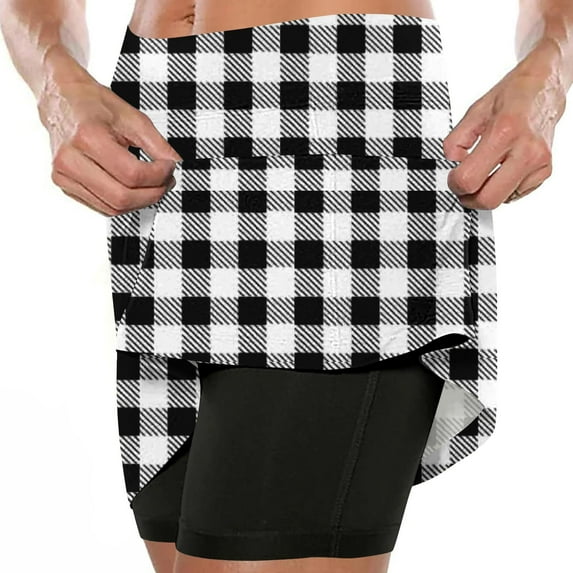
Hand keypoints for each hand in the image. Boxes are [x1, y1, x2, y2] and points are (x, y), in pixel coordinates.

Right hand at [37, 68, 181, 215]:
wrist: (62, 100)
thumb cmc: (93, 105)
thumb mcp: (133, 117)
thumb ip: (158, 144)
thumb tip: (175, 164)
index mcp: (88, 137)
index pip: (132, 174)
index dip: (159, 176)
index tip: (170, 168)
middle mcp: (70, 159)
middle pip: (122, 197)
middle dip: (152, 194)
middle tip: (166, 182)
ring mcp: (64, 175)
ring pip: (113, 208)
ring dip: (140, 202)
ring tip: (152, 185)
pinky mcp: (65, 185)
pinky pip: (102, 207)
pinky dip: (124, 203)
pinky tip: (133, 189)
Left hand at [443, 41, 566, 208]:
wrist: (545, 87)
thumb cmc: (512, 97)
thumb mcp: (474, 112)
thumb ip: (456, 140)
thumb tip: (452, 163)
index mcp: (503, 133)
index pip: (469, 180)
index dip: (455, 184)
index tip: (454, 177)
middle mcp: (525, 150)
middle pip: (488, 199)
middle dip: (470, 198)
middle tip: (463, 188)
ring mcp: (538, 162)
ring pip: (502, 200)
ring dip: (487, 193)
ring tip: (484, 174)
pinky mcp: (545, 170)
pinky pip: (516, 195)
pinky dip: (504, 189)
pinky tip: (502, 171)